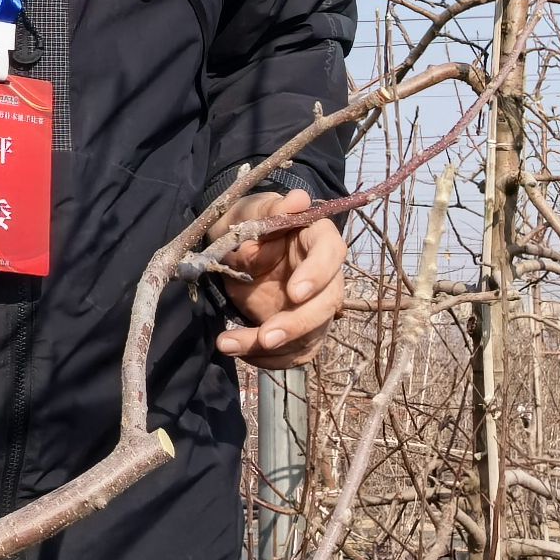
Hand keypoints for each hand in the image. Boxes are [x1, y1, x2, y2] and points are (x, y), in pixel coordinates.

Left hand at [216, 192, 344, 367]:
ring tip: (228, 344)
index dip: (317, 274)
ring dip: (272, 349)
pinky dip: (265, 359)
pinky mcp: (299, 330)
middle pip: (326, 304)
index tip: (294, 292)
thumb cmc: (249, 221)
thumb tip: (296, 200)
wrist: (236, 246)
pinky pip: (292, 353)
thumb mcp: (251, 211)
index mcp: (317, 238)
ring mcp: (313, 305)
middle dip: (297, 325)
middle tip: (266, 338)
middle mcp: (324, 275)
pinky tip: (235, 350)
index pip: (331, 254)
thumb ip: (271, 211)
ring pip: (309, 336)